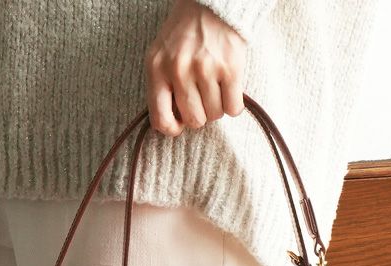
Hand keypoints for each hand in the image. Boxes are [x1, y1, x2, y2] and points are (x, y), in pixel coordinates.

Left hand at [145, 0, 246, 136]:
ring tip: (216, 87)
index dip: (173, 129)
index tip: (180, 124)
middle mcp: (179, 70)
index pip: (161, 119)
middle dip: (201, 114)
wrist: (212, 4)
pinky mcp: (230, 68)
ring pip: (214, 115)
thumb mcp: (162, 56)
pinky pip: (233, 108)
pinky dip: (234, 104)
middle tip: (203, 97)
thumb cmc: (185, 35)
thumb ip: (162, 88)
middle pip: (194, 120)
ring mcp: (205, 69)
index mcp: (157, 69)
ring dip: (217, 107)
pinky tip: (229, 88)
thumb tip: (174, 124)